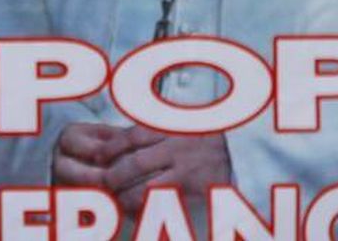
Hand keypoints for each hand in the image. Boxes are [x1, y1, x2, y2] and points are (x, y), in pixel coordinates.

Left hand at [53, 122, 229, 213]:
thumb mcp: (179, 125)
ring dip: (125, 197)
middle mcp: (179, 149)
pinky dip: (147, 210)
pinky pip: (165, 205)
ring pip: (146, 189)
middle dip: (113, 176)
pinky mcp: (195, 193)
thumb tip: (113, 139)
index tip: (96, 157)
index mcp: (171, 129)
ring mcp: (188, 173)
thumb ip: (152, 129)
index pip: (132, 137)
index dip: (110, 148)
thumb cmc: (201, 140)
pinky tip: (134, 213)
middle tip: (101, 183)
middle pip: (135, 164)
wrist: (241, 154)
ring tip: (113, 201)